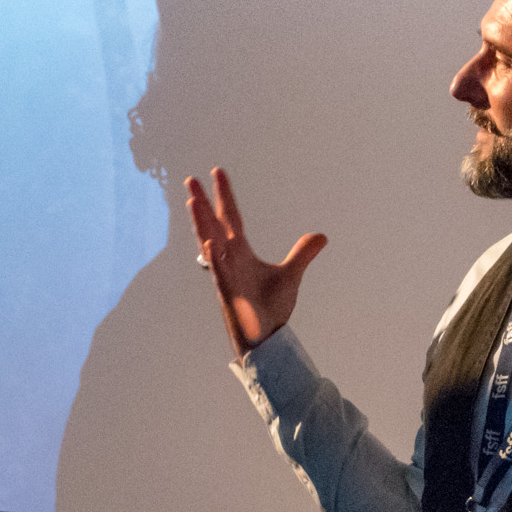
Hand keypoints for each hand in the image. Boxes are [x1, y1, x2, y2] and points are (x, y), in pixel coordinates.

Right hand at [185, 168, 325, 355]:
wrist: (267, 338)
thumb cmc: (270, 309)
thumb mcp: (290, 275)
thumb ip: (302, 253)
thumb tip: (322, 236)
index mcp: (240, 252)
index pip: (230, 218)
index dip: (224, 195)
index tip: (217, 172)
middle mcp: (229, 260)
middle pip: (212, 225)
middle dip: (201, 203)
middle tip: (190, 179)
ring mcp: (226, 276)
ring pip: (210, 245)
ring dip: (201, 224)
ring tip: (192, 201)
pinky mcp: (230, 295)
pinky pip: (220, 275)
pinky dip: (215, 261)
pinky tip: (210, 245)